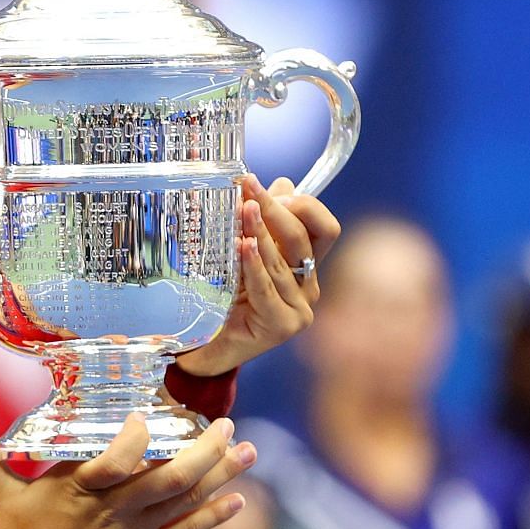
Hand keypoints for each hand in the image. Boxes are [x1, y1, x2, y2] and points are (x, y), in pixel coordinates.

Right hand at [0, 412, 255, 528]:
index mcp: (78, 487)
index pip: (118, 457)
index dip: (139, 436)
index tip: (152, 415)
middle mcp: (112, 509)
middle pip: (170, 474)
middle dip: (206, 447)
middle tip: (228, 424)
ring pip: (185, 499)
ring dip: (222, 475)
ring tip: (248, 451)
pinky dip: (213, 517)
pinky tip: (237, 500)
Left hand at [176, 173, 342, 376]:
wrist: (205, 347)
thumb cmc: (225, 300)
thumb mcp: (245, 255)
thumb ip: (265, 224)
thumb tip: (283, 182)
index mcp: (306, 266)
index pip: (324, 228)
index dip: (304, 204)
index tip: (266, 186)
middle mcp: (309, 287)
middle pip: (302, 238)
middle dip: (275, 208)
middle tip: (248, 187)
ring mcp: (300, 308)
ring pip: (282, 260)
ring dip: (260, 231)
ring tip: (242, 209)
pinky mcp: (283, 326)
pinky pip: (266, 287)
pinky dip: (254, 264)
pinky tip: (243, 246)